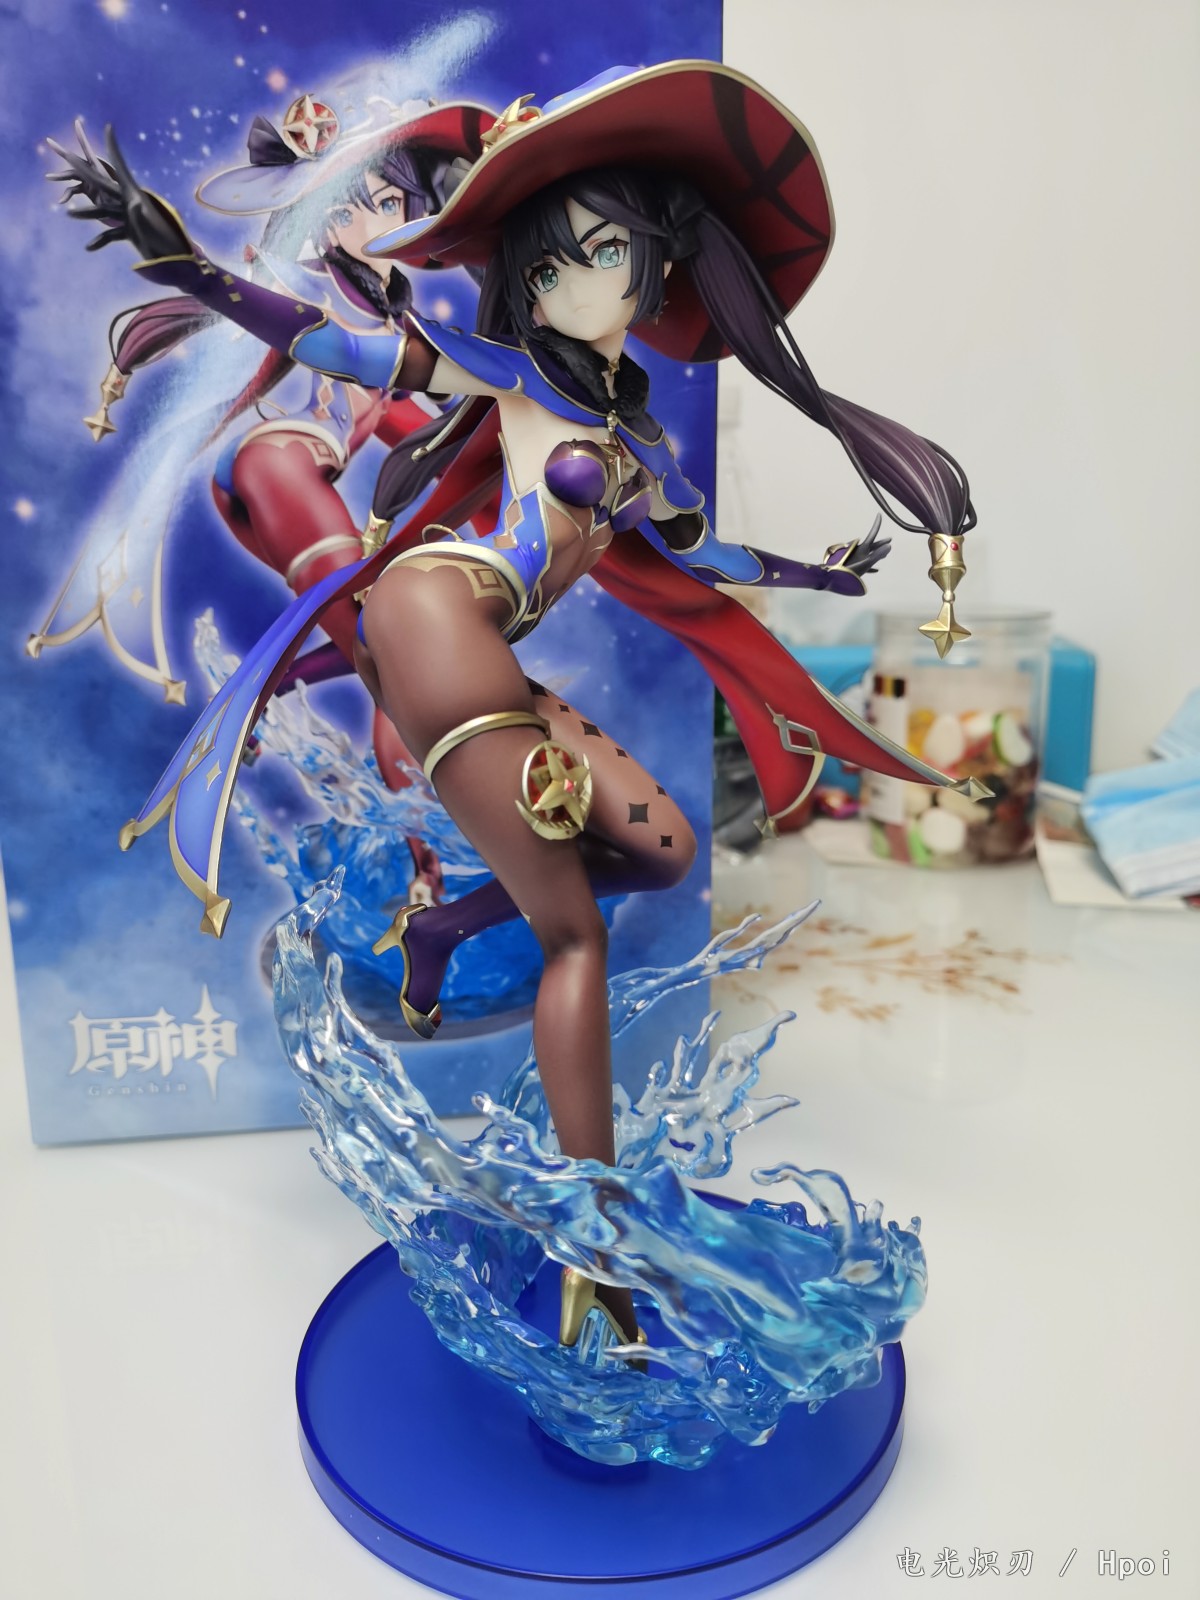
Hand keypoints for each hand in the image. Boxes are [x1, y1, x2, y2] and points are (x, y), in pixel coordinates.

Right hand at [47, 121, 190, 260]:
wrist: (173, 260)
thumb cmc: (165, 244)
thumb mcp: (150, 228)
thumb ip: (140, 216)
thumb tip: (134, 205)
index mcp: (134, 195)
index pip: (121, 167)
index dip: (114, 147)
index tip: (110, 127)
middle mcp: (129, 202)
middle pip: (102, 184)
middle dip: (85, 170)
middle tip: (68, 154)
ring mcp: (128, 217)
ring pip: (102, 212)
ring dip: (86, 214)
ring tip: (69, 214)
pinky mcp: (129, 232)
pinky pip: (111, 235)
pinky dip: (100, 242)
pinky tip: (89, 248)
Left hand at [823, 514, 891, 579]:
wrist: (832, 577)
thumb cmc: (848, 569)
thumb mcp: (865, 562)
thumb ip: (877, 554)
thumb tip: (889, 546)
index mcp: (862, 548)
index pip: (872, 534)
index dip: (877, 524)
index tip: (879, 514)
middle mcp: (859, 551)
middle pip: (873, 546)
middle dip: (881, 543)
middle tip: (890, 539)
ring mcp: (856, 559)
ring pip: (869, 555)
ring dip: (877, 554)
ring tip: (885, 556)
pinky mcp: (854, 567)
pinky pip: (865, 565)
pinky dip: (871, 567)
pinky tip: (876, 570)